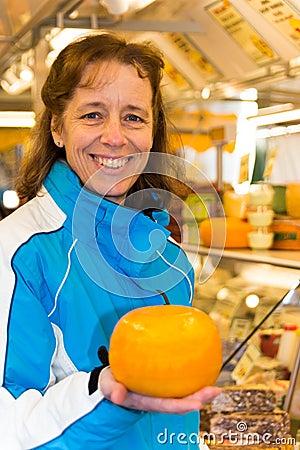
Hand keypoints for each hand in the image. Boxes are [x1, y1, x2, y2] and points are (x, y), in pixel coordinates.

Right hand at [99, 367, 220, 413]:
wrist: (113, 381)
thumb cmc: (112, 383)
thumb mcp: (108, 385)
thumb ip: (112, 389)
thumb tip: (117, 395)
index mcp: (144, 401)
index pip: (165, 405)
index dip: (181, 405)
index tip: (196, 404)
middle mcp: (156, 400)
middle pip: (180, 403)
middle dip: (199, 399)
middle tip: (214, 391)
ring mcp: (162, 394)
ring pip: (184, 395)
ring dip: (201, 393)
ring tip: (216, 387)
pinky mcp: (164, 385)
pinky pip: (181, 385)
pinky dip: (194, 382)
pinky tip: (204, 373)